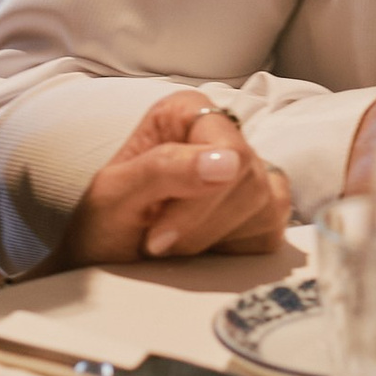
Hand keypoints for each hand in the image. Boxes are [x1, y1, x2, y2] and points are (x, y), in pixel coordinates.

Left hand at [58, 96, 293, 265]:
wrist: (104, 262)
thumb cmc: (102, 223)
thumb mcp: (114, 195)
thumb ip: (164, 169)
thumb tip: (228, 162)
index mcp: (186, 113)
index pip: (229, 150)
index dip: (199, 201)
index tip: (158, 237)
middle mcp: (222, 135)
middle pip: (250, 182)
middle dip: (200, 226)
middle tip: (157, 243)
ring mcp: (247, 174)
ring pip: (266, 208)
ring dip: (213, 241)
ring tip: (174, 245)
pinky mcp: (262, 210)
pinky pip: (273, 232)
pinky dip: (237, 252)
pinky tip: (204, 251)